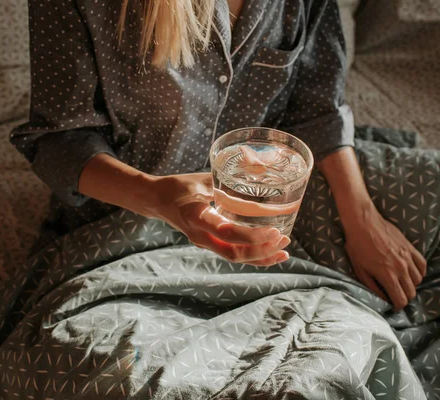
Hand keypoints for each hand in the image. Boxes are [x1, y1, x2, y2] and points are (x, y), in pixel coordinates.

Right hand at [150, 173, 290, 265]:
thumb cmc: (177, 187)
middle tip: (283, 239)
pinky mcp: (209, 244)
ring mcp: (204, 243)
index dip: (252, 236)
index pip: (227, 233)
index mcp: (197, 218)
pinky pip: (232, 254)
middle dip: (262, 251)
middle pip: (235, 253)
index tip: (273, 230)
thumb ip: (226, 179)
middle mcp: (201, 236)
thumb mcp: (200, 179)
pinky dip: (252, 256)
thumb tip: (259, 168)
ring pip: (235, 258)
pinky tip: (269, 252)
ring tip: (284, 249)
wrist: (155, 201)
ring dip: (261, 256)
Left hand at [344, 203, 426, 310]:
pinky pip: (422, 265)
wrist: (363, 223)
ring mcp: (407, 257)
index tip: (393, 305)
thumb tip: (382, 298)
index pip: (401, 300)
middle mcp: (401, 268)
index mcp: (387, 275)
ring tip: (400, 283)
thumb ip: (372, 287)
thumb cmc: (357, 246)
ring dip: (411, 285)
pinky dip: (419, 272)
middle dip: (404, 296)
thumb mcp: (359, 270)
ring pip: (418, 280)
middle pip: (411, 292)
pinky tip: (411, 272)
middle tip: (395, 294)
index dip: (397, 306)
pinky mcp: (410, 248)